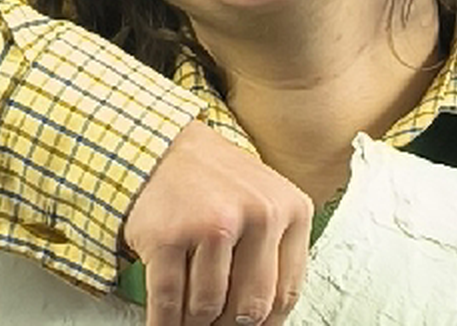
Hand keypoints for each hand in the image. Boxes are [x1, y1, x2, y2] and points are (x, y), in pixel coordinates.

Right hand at [124, 120, 312, 325]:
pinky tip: (165, 323)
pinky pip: (168, 302)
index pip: (285, 294)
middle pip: (250, 307)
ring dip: (195, 321)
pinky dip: (164, 323)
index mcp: (291, 209)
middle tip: (217, 323)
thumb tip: (264, 320)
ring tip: (190, 314)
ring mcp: (214, 224)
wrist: (166, 148)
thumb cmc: (218, 181)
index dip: (264, 322)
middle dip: (230, 324)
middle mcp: (259, 214)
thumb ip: (276, 254)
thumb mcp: (266, 203)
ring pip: (207, 308)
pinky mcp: (169, 235)